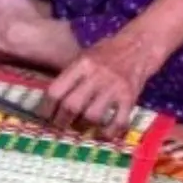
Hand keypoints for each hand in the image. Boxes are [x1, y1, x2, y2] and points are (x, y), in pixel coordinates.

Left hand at [44, 32, 160, 138]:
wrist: (138, 47)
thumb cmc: (107, 52)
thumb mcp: (84, 56)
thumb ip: (70, 75)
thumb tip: (50, 100)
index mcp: (82, 64)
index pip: (56, 90)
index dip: (46, 108)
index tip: (44, 117)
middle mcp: (97, 75)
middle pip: (71, 106)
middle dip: (61, 121)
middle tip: (59, 127)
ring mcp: (114, 88)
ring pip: (92, 116)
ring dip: (82, 128)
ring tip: (79, 128)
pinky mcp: (130, 98)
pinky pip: (117, 122)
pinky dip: (108, 133)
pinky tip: (101, 134)